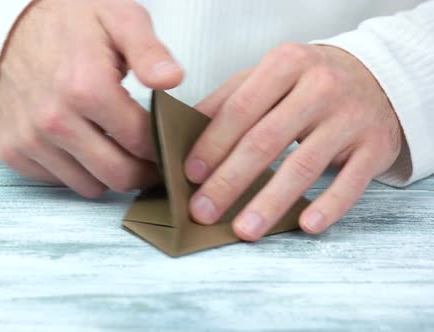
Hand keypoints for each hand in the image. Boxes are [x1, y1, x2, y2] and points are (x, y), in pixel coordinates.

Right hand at [0, 0, 182, 197]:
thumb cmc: (69, 23)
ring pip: (90, 187)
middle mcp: (54, 121)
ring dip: (109, 173)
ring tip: (116, 147)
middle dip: (144, 171)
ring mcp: (29, 139)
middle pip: (119, 176)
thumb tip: (172, 79)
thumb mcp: (118, 18)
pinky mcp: (12, 151)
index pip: (142, 142)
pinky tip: (83, 145)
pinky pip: (59, 182)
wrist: (8, 28)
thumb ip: (149, 51)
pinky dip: (76, 170)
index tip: (169, 144)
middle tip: (151, 159)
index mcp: (85, 87)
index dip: (163, 147)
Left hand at [184, 43, 401, 239]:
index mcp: (286, 64)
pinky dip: (328, 206)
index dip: (212, 144)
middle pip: (266, 140)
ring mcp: (351, 117)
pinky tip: (306, 225)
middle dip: (229, 180)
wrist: (378, 77)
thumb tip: (182, 132)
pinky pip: (351, 182)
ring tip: (244, 230)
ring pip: (304, 166)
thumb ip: (228, 100)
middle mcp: (320, 87)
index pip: (240, 109)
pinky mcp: (375, 145)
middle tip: (204, 211)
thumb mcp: (269, 75)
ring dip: (270, 202)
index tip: (189, 174)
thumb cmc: (307, 82)